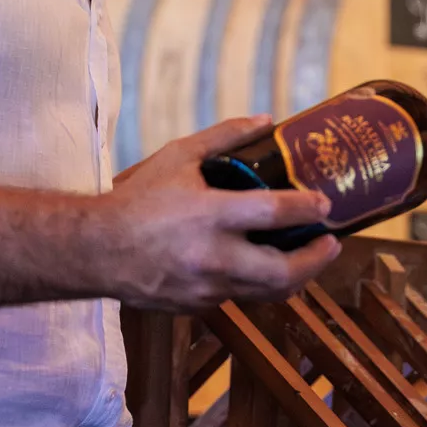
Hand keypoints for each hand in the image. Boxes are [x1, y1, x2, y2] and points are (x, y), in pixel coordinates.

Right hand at [100, 117, 338, 308]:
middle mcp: (212, 256)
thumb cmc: (137, 199)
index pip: (273, 213)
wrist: (94, 251)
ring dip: (297, 277)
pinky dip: (260, 284)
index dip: (307, 208)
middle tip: (332, 243)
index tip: (326, 204)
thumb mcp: (178, 156)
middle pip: (281, 272)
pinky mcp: (198, 306)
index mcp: (209, 215)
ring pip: (267, 293)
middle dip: (316, 260)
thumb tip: (267, 120)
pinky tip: (268, 267)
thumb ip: (224, 136)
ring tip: (311, 258)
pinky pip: (240, 297)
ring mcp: (206, 287)